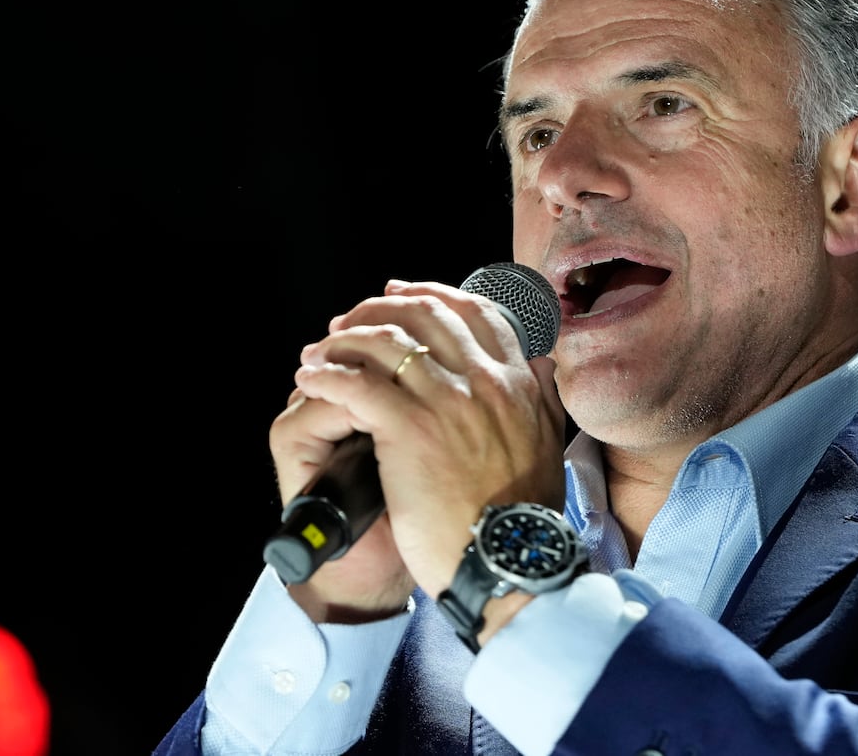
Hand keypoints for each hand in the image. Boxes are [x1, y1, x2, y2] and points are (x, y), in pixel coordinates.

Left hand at [288, 279, 567, 608]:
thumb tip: (538, 363)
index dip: (428, 294)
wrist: (508, 563)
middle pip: (424, 313)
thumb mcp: (547, 444)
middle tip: (346, 323)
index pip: (473, 311)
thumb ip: (540, 397)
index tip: (397, 294)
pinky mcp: (411, 430)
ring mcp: (447, 402)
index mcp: (515, 383)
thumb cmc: (521, 517)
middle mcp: (485, 381)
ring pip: (385, 341)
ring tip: (318, 354)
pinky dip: (327, 375)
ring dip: (343, 340)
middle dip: (377, 309)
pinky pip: (357, 383)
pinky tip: (310, 380)